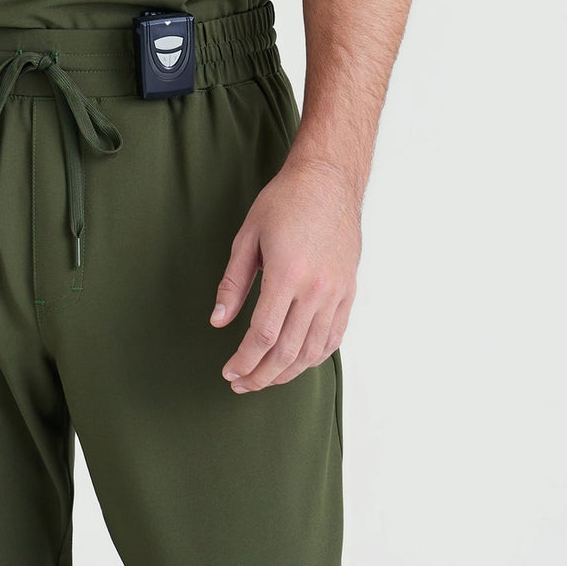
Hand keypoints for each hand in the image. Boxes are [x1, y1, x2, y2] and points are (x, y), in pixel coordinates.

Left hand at [211, 153, 360, 391]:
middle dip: (261, 375)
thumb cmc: (285, 202)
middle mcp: (317, 289)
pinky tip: (296, 362)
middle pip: (288, 351)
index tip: (229, 372)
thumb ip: (233, 285)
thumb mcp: (247, 238)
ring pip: (313, 350)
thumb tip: (218, 322)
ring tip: (264, 378)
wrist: (329, 181)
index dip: (244, 360)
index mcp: (287, 274)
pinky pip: (334, 336)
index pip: (264, 335)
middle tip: (241, 384)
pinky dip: (314, 356)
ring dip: (286, 372)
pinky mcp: (349, 291)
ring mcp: (337, 292)